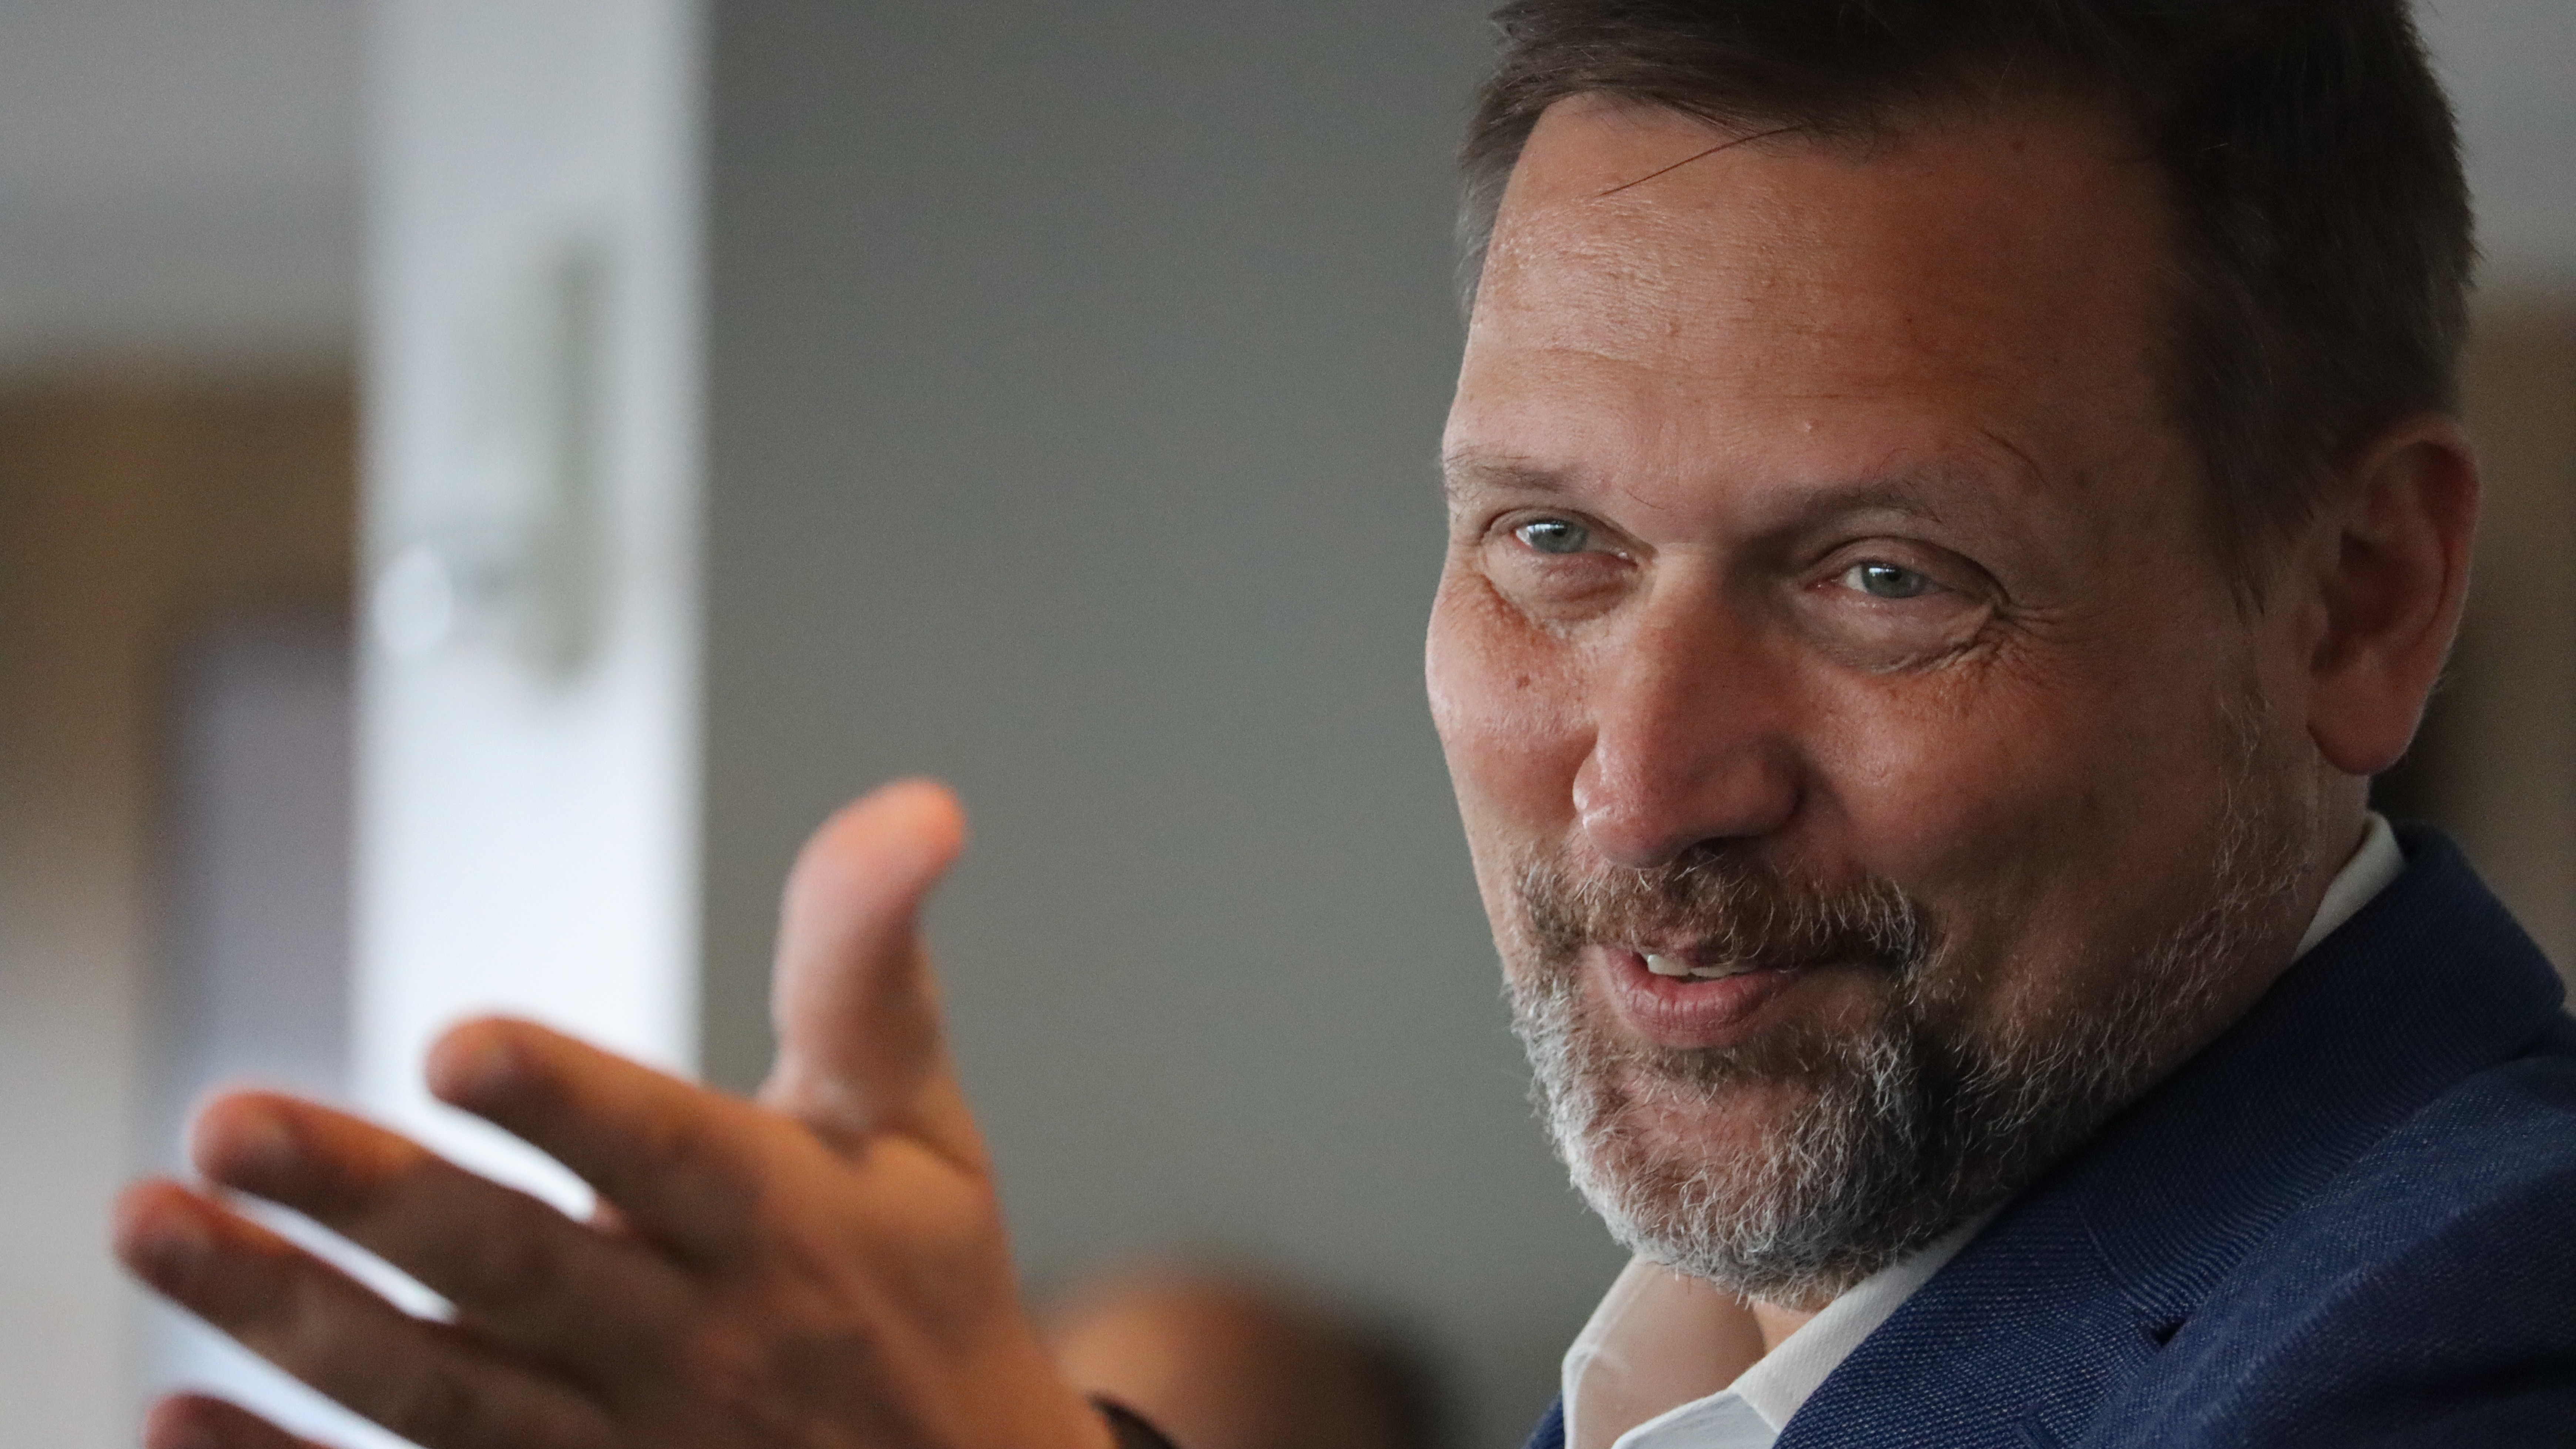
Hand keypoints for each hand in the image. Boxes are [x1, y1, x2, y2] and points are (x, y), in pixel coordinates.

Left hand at [114, 780, 1112, 1448]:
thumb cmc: (922, 1286)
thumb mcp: (917, 1123)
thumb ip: (869, 963)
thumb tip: (919, 806)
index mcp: (781, 1225)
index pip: (670, 1155)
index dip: (569, 1104)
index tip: (459, 1042)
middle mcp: (693, 1343)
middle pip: (517, 1272)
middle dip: (372, 1200)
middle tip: (229, 1120)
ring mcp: (621, 1447)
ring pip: (439, 1393)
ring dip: (291, 1318)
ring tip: (155, 1227)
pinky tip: (175, 1419)